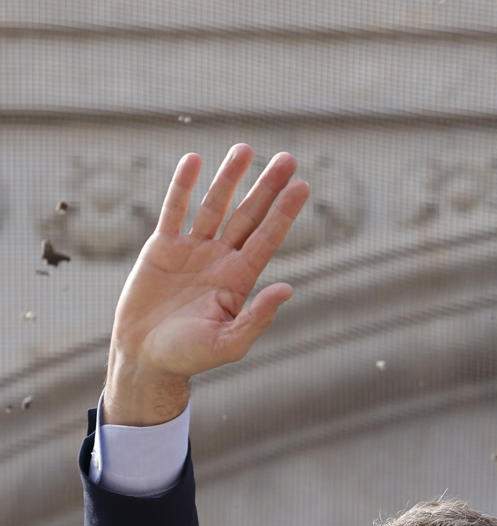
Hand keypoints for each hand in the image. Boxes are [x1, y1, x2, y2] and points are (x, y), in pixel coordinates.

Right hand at [104, 145, 309, 423]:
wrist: (145, 357)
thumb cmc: (189, 357)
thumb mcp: (229, 342)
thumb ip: (258, 316)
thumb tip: (288, 288)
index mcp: (240, 280)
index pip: (267, 237)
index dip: (284, 212)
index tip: (303, 186)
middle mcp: (221, 259)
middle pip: (249, 215)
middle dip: (267, 187)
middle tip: (288, 158)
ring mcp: (192, 251)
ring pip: (215, 206)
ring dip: (229, 177)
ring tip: (245, 149)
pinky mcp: (162, 247)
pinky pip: (174, 210)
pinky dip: (183, 186)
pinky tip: (195, 161)